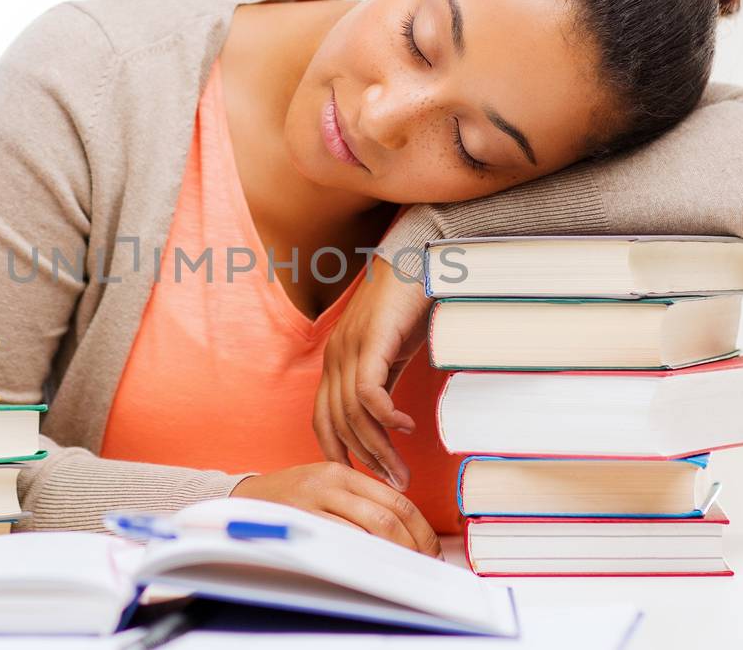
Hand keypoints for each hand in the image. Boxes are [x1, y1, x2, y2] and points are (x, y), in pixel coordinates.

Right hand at [230, 462, 440, 556]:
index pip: (396, 500)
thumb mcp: (324, 488)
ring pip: (370, 527)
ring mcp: (313, 500)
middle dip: (414, 545)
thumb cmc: (289, 499)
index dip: (421, 530)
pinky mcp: (298, 519)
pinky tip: (374, 569)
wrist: (242, 499)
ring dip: (394, 554)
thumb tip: (403, 533)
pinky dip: (364, 557)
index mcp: (342, 472)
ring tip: (405, 571)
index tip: (432, 551)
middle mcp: (330, 481)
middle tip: (425, 566)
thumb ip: (358, 501)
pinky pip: (341, 541)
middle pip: (388, 514)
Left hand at [314, 255, 429, 490]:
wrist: (420, 258)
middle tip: (395, 485)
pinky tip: (408, 427)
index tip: (362, 479)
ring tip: (403, 470)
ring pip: (353, 415)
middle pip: (338, 424)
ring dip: (380, 448)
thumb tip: (390, 423)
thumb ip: (384, 383)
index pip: (322, 419)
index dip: (337, 452)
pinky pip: (368, 393)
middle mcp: (335, 357)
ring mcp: (349, 348)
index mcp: (336, 362)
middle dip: (366, 461)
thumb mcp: (392, 352)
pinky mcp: (371, 342)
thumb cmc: (410, 305)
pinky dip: (386, 417)